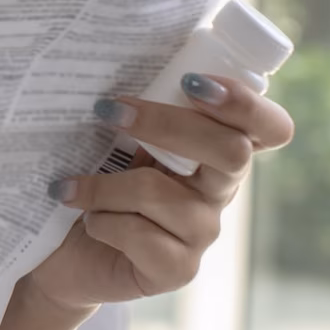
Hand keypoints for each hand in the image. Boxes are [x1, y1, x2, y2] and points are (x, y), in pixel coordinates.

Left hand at [22, 75, 295, 311]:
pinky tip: (87, 222)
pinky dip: (103, 222)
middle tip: (106, 110)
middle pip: (230, 150)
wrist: (61, 252)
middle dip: (165, 123)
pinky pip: (143, 236)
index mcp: (214, 150)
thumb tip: (109, 60)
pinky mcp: (177, 269)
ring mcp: (202, 232)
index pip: (269, 127)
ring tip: (68, 189)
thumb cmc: (88, 180)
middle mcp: (218, 191)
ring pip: (163, 194)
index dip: (245, 104)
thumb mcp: (113, 137)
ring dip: (104, 186)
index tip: (193, 81)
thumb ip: (131, 108)